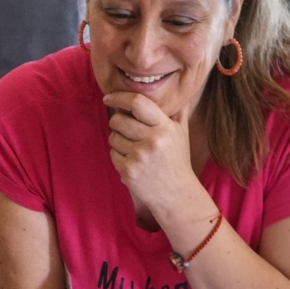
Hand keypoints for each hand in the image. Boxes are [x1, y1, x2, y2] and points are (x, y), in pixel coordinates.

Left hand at [103, 92, 198, 212]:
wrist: (176, 194)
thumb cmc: (177, 161)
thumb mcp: (181, 134)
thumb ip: (178, 113)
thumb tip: (179, 94)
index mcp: (164, 128)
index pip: (137, 102)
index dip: (119, 97)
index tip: (108, 98)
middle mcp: (152, 140)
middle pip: (118, 120)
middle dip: (117, 123)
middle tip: (127, 131)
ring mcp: (139, 156)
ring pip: (113, 137)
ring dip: (118, 140)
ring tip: (134, 149)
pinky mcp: (128, 171)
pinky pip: (112, 153)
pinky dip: (118, 156)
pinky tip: (133, 161)